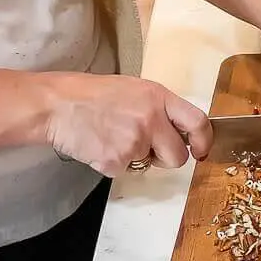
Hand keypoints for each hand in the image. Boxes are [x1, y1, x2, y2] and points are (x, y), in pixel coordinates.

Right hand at [42, 73, 212, 176]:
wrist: (56, 105)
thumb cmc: (92, 95)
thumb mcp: (134, 89)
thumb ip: (160, 108)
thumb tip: (180, 130)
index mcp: (158, 97)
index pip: (197, 121)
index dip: (203, 140)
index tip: (201, 150)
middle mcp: (151, 119)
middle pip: (178, 156)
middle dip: (166, 158)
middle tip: (146, 147)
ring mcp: (134, 141)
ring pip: (149, 165)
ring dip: (137, 158)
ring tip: (115, 137)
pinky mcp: (116, 160)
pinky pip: (125, 171)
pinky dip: (113, 163)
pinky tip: (100, 145)